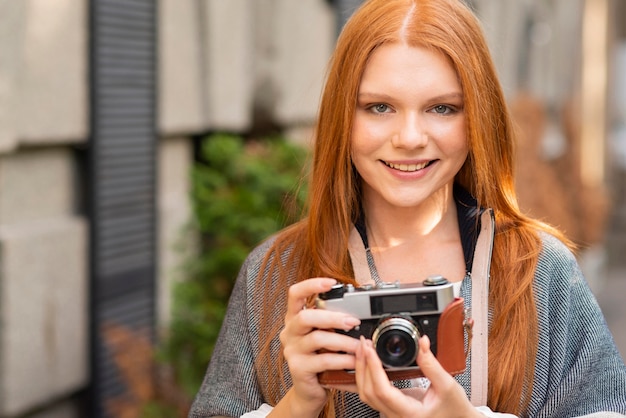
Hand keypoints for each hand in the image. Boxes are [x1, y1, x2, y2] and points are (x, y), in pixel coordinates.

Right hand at [274, 278, 360, 416]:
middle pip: (306, 317)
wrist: (310, 390)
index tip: (331, 282)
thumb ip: (339, 314)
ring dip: (343, 341)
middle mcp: (289, 332)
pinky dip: (342, 359)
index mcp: (295, 318)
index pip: (295, 294)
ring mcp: (291, 351)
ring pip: (317, 339)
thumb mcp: (327, 332)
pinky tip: (354, 361)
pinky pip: (323, 361)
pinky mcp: (298, 368)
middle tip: (354, 321)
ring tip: (359, 345)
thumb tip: (366, 287)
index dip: (311, 285)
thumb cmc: (321, 357)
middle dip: (333, 317)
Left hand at [355, 335, 481, 417]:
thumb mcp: (448, 386)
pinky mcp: (391, 408)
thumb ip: (432, 365)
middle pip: (368, 392)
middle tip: (364, 344)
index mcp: (409, 413)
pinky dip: (365, 378)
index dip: (373, 368)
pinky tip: (364, 364)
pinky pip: (371, 394)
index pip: (382, 391)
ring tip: (364, 350)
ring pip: (366, 395)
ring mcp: (391, 414)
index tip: (370, 349)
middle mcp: (396, 416)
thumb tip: (422, 342)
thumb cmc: (455, 409)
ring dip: (361, 371)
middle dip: (363, 366)